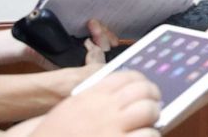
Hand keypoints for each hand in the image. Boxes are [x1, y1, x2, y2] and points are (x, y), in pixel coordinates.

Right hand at [28, 70, 160, 136]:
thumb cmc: (55, 135)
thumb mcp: (72, 110)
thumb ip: (97, 101)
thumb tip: (128, 99)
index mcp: (91, 96)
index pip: (129, 76)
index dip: (143, 83)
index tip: (146, 90)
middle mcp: (103, 109)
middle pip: (144, 91)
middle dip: (152, 99)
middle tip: (152, 109)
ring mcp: (111, 129)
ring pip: (150, 111)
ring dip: (152, 120)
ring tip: (147, 128)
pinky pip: (148, 135)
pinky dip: (150, 136)